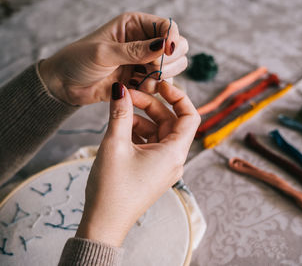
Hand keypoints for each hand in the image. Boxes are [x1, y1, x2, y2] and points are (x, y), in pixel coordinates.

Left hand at [39, 12, 187, 104]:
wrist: (65, 85)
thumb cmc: (78, 61)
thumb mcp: (104, 53)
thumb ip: (135, 50)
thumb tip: (164, 45)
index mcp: (134, 25)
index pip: (167, 27)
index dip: (172, 39)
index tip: (167, 52)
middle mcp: (144, 41)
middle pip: (178, 46)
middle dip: (168, 60)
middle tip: (149, 69)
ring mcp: (145, 61)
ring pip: (173, 67)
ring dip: (161, 75)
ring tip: (140, 80)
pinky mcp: (143, 79)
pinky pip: (161, 84)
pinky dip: (153, 88)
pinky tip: (135, 88)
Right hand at [75, 81, 199, 245]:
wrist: (104, 223)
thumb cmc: (112, 189)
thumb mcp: (115, 145)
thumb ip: (120, 113)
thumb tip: (120, 89)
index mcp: (174, 153)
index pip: (190, 116)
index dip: (178, 96)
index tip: (158, 84)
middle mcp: (174, 159)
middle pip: (171, 121)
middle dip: (151, 105)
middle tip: (127, 94)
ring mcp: (164, 166)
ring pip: (159, 131)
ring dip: (141, 118)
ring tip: (119, 111)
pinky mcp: (152, 170)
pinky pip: (151, 143)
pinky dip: (138, 132)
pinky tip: (121, 126)